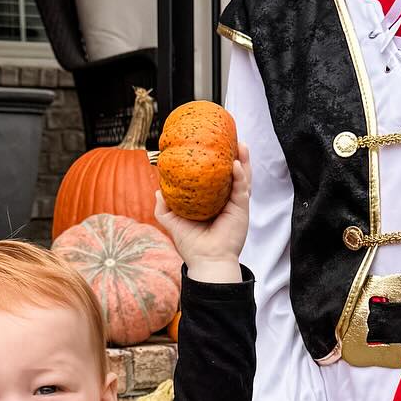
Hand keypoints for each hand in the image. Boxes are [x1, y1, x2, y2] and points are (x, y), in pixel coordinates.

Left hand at [152, 144, 251, 281]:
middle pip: (234, 173)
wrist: (206, 261)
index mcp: (214, 202)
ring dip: (243, 160)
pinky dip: (240, 176)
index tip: (215, 146)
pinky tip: (236, 164)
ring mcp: (235, 204)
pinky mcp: (241, 209)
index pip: (218, 178)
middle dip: (235, 156)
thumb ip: (164, 207)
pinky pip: (242, 189)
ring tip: (241, 144)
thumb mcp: (173, 222)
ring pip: (243, 177)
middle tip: (232, 139)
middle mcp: (227, 201)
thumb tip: (158, 190)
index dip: (219, 162)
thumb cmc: (192, 245)